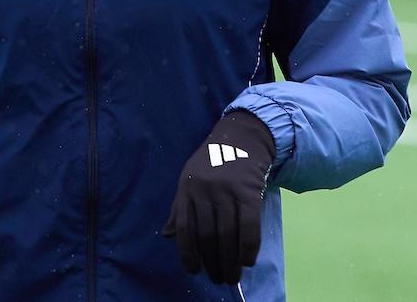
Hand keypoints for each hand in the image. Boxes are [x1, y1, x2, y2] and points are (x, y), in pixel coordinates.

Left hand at [161, 110, 275, 284]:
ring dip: (230, 261)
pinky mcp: (250, 192)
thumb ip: (179, 208)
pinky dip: (249, 247)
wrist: (240, 138)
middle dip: (213, 262)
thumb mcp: (188, 178)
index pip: (185, 228)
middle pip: (207, 235)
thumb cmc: (211, 163)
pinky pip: (250, 226)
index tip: (194, 271)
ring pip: (228, 234)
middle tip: (218, 278)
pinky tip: (247, 260)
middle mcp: (205, 190)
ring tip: (231, 276)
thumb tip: (167, 236)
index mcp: (187, 188)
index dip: (188, 254)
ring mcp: (228, 191)